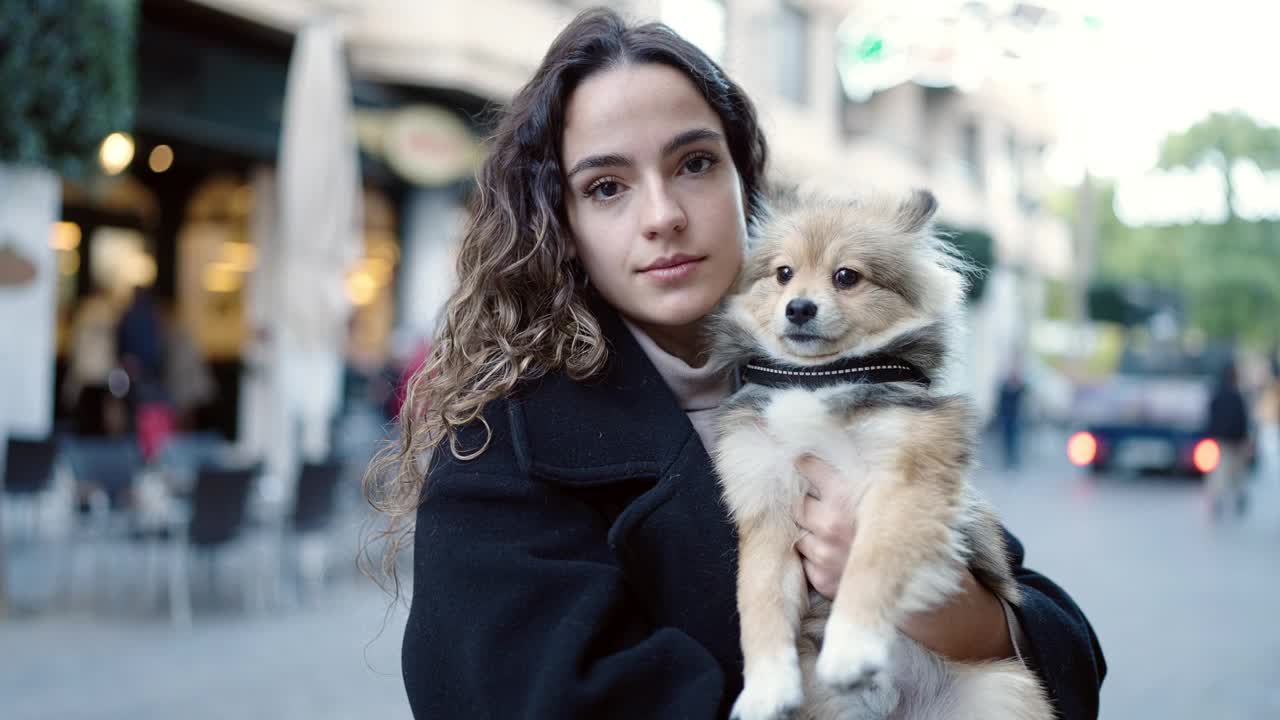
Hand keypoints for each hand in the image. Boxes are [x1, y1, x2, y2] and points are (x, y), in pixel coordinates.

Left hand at [793, 455, 1014, 661]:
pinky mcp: (823, 580)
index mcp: (846, 494)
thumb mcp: (897, 491)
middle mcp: (830, 523)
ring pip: (799, 533)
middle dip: (811, 502)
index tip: (808, 463)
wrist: (932, 588)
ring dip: (812, 532)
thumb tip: (855, 438)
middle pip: (799, 503)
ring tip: (838, 532)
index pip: (808, 467)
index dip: (808, 464)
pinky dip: (817, 557)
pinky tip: (840, 555)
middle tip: (829, 504)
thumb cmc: (917, 531)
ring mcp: (824, 554)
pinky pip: (806, 561)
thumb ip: (871, 468)